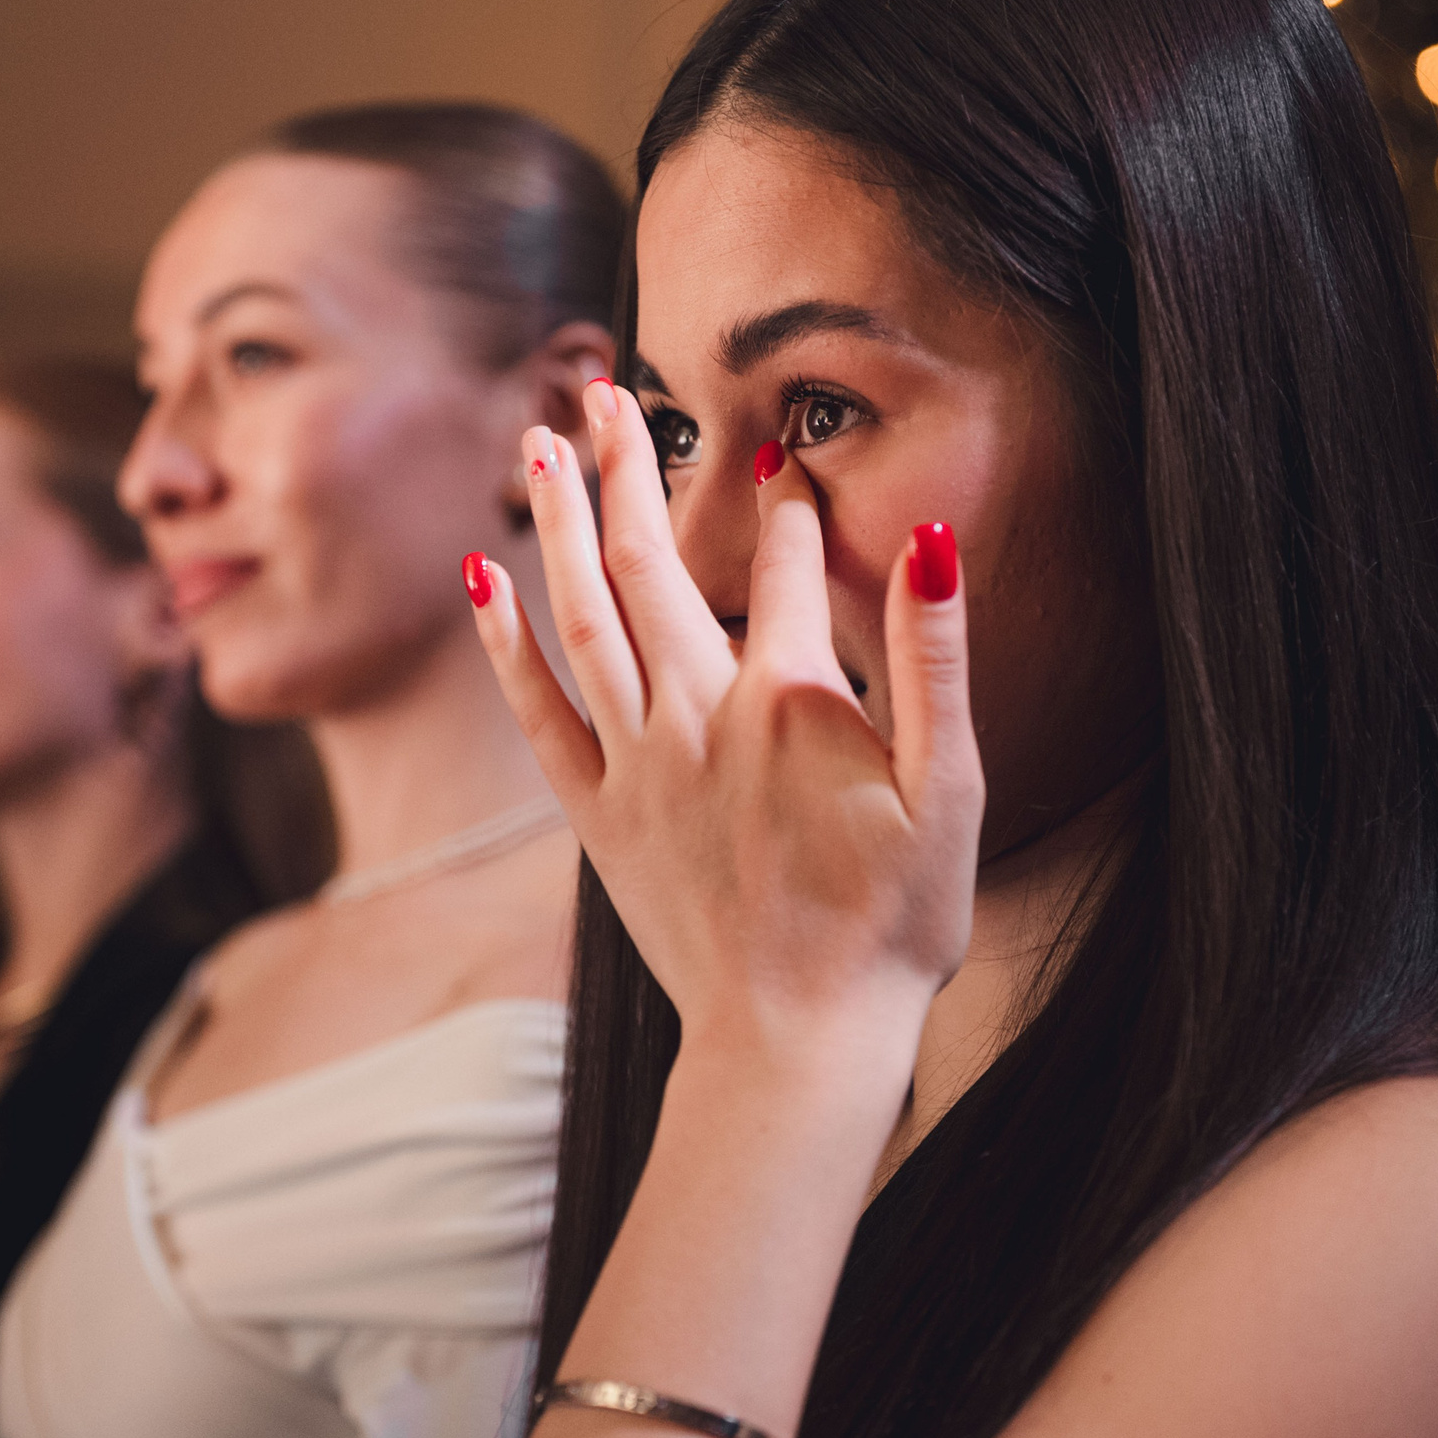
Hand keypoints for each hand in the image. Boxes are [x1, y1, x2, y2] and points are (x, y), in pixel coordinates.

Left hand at [466, 381, 982, 1085]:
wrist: (798, 1045)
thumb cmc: (890, 930)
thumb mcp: (954, 795)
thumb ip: (938, 659)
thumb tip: (931, 541)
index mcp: (794, 701)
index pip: (789, 565)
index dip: (787, 503)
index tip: (777, 450)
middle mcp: (701, 714)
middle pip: (652, 562)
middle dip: (631, 467)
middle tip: (609, 392)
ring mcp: (638, 763)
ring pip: (584, 613)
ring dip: (559, 521)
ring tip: (543, 440)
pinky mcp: (597, 814)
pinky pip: (538, 710)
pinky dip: (507, 640)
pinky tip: (484, 575)